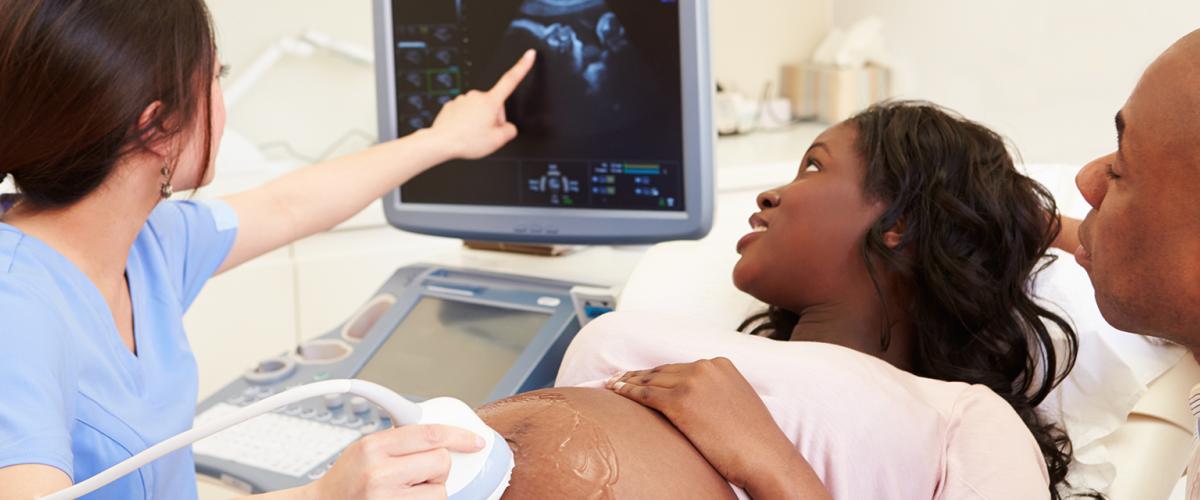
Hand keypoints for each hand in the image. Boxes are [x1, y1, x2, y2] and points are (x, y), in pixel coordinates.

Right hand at [306, 424, 484, 499]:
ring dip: (431, 490)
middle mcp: (380, 473)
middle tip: (421, 473)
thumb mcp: (365, 447)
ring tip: (409, 491)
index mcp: (374, 446)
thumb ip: (399, 440)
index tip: (474, 440)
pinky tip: (408, 499)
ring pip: (440, 490)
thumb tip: (441, 435)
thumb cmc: (347, 480)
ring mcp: (387, 498)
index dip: (458, 435)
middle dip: (438, 467)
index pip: (429, 433)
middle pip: (441, 461)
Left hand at [428, 49, 535, 159]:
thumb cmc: (467, 141)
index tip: (529, 54)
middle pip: (494, 105)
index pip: (511, 80)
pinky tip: (463, 132)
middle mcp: (476, 96)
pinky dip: (466, 122)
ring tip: (472, 135)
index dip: (522, 66)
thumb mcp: (498, 141)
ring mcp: (463, 99)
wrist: (441, 142)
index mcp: (490, 101)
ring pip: (479, 110)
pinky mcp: (452, 105)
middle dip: (493, 118)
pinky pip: (465, 113)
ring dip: (479, 121)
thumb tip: (508, 128)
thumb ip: (510, 131)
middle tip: (486, 133)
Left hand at [608, 358, 827, 499]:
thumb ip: (717, 393)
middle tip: (619, 377)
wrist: (765, 457)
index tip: (641, 374)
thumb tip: (698, 402)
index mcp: (721, 365)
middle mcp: (705, 368)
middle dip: (639, 375)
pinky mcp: (680, 403)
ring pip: (650, 380)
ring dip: (628, 381)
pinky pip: (645, 395)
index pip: (680, 367)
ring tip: (612, 384)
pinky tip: (616, 392)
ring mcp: (692, 383)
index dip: (658, 372)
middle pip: (663, 370)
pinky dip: (627, 392)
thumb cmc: (754, 440)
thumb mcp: (738, 402)